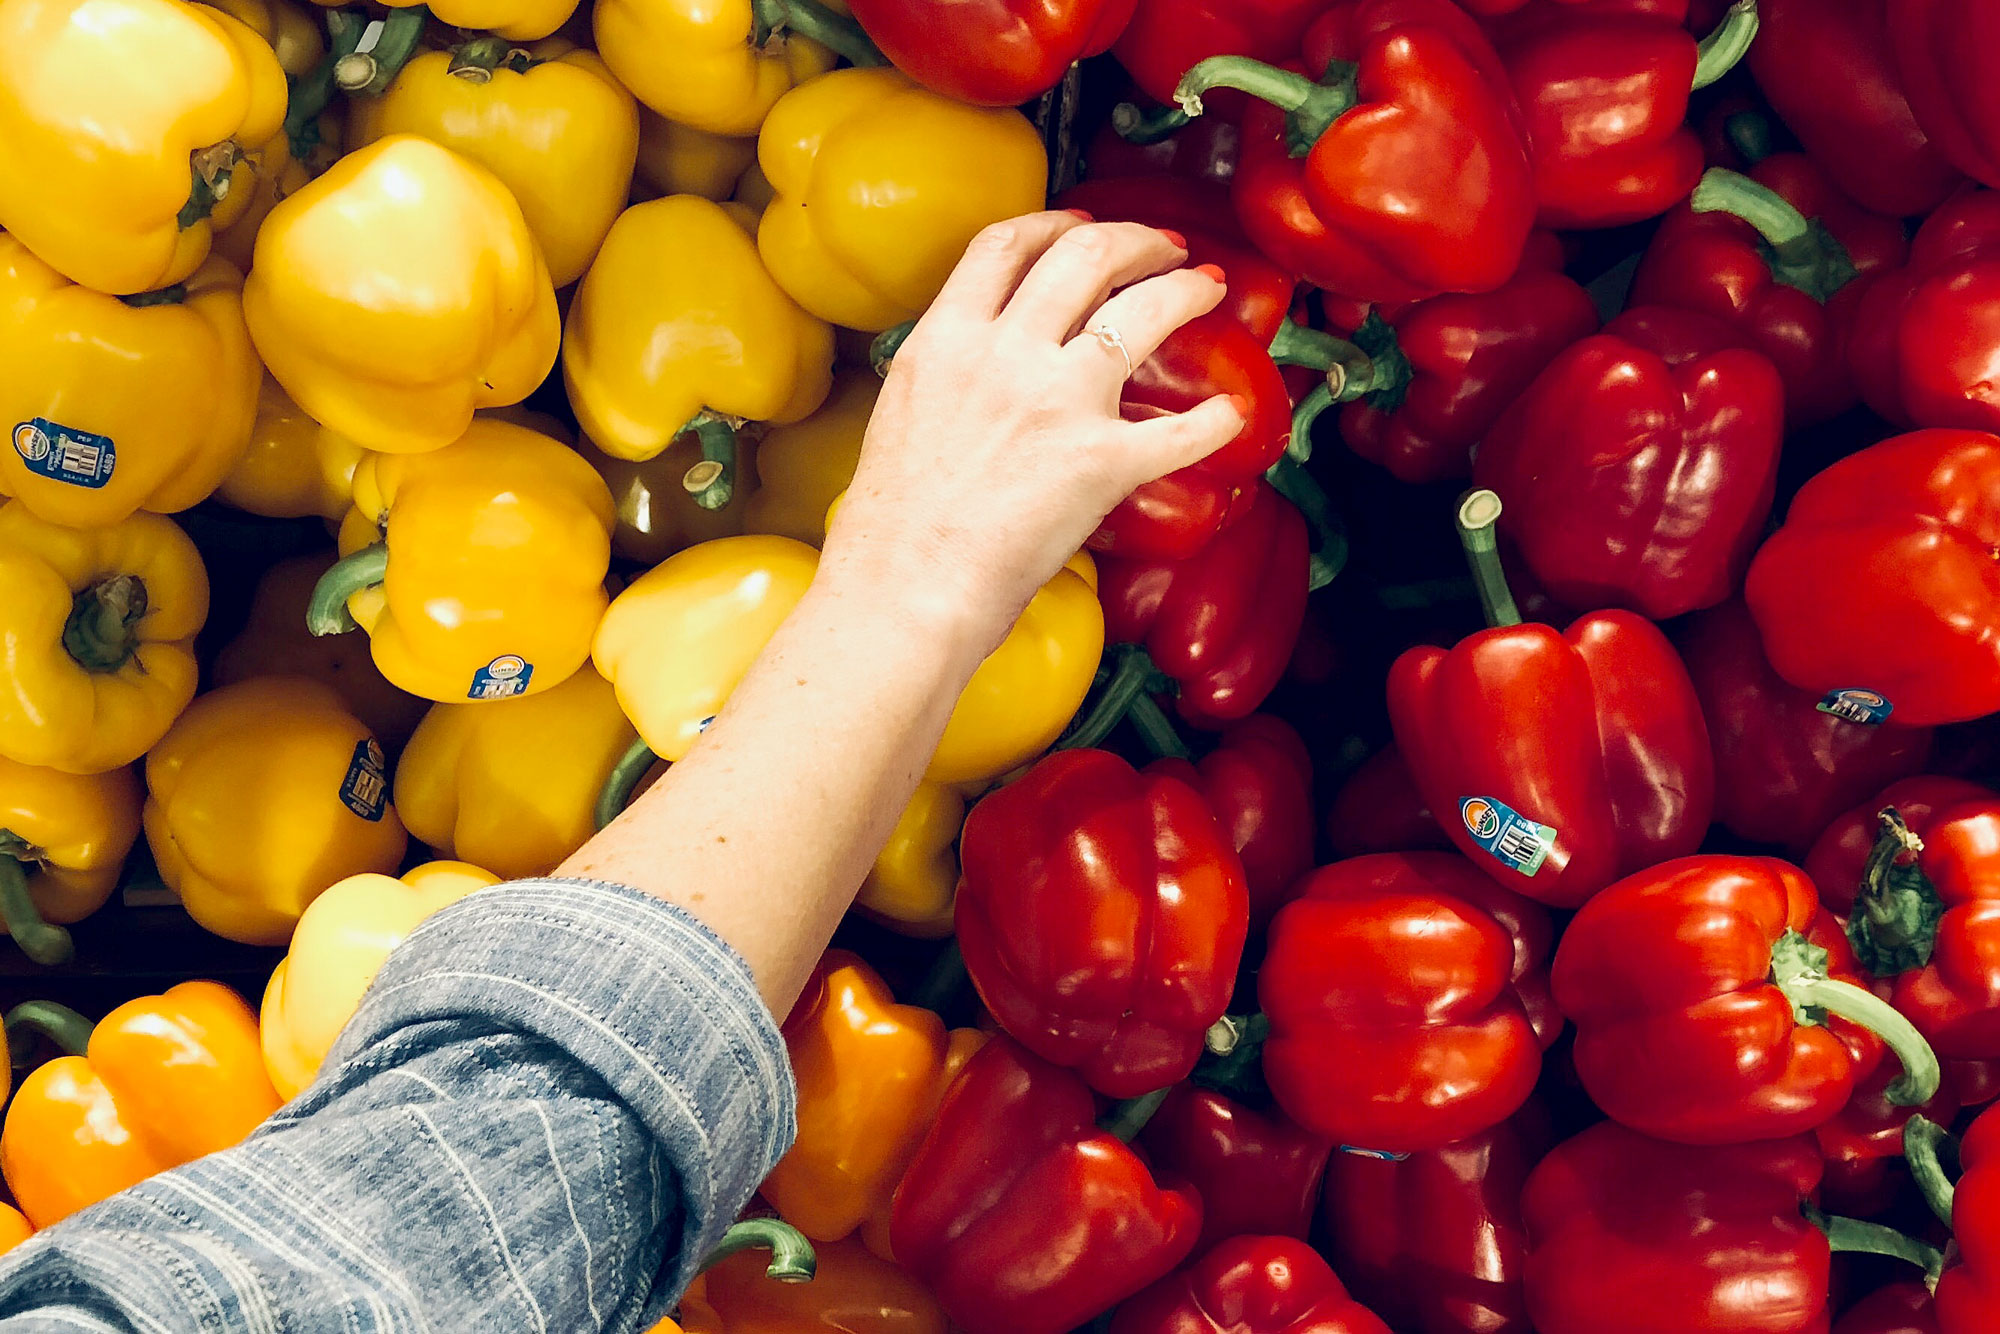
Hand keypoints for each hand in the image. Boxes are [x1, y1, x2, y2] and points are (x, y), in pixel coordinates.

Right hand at [820, 210, 1239, 653]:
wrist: (905, 586)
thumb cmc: (894, 525)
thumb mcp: (902, 412)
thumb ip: (947, 371)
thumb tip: (977, 367)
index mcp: (947, 339)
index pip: (1006, 245)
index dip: (1056, 222)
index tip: (1085, 223)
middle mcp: (1006, 353)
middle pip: (1086, 255)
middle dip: (1138, 240)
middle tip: (1166, 248)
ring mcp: (1058, 401)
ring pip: (1143, 310)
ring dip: (1186, 289)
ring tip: (1208, 288)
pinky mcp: (1102, 461)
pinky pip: (1181, 431)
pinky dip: (1216, 421)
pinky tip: (1234, 413)